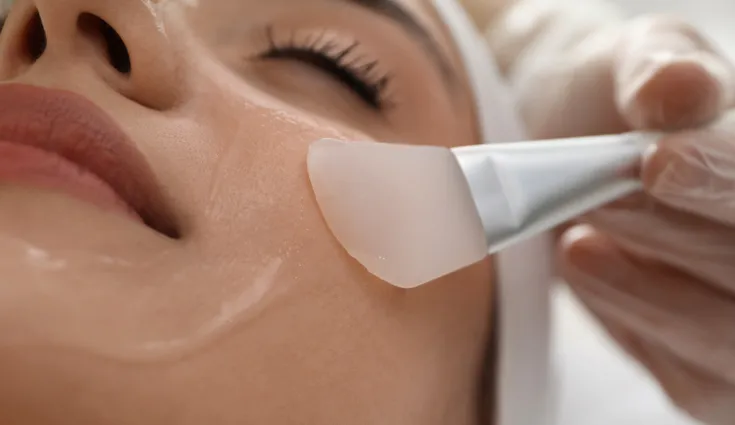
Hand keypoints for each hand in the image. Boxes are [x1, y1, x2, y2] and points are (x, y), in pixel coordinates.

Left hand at [533, 15, 734, 424]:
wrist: (570, 152)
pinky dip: (630, 319)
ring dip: (642, 286)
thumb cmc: (619, 104)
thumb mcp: (636, 62)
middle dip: (671, 231)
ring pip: (723, 331)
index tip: (656, 162)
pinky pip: (683, 372)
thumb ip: (660, 68)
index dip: (726, 180)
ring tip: (578, 239)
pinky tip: (590, 268)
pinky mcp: (706, 370)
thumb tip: (678, 87)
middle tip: (595, 195)